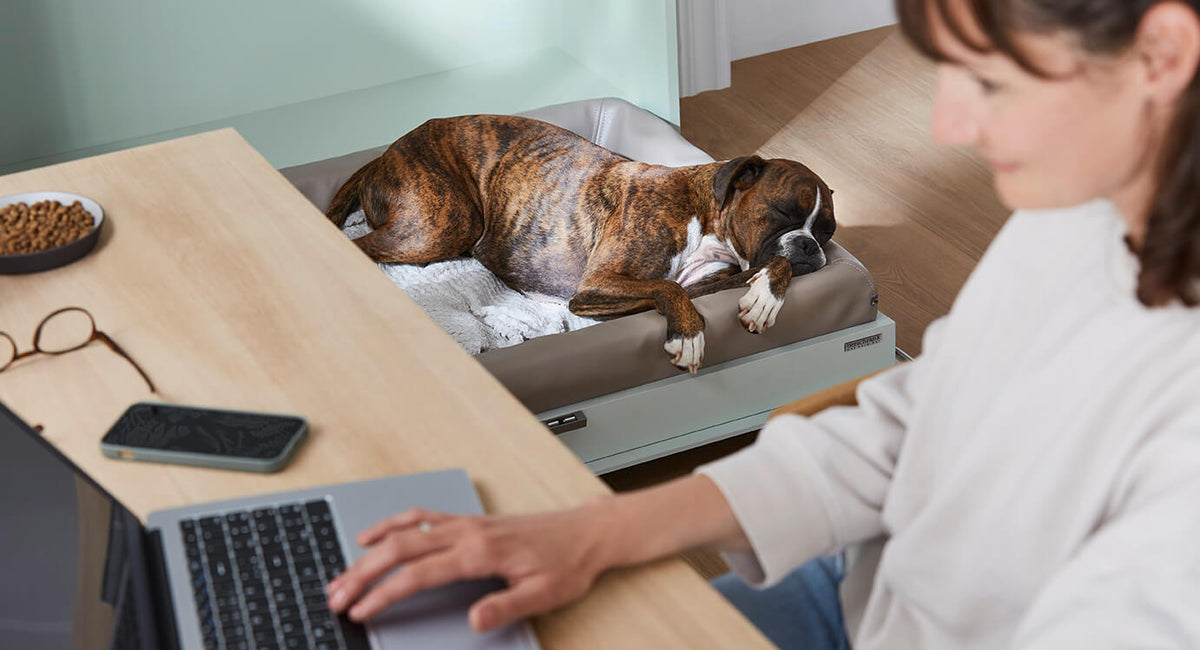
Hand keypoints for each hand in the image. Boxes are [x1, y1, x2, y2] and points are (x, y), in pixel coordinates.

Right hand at [325, 500, 615, 631]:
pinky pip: (421, 517)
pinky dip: (392, 524)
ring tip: (342, 574)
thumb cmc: (567, 564)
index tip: (360, 611)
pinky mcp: (469, 521)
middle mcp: (467, 532)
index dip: (384, 594)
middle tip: (335, 597)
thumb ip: (506, 606)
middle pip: (400, 550)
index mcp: (480, 553)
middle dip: (362, 575)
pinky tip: (373, 535)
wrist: (587, 533)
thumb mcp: (544, 595)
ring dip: (370, 552)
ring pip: (404, 532)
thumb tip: (475, 619)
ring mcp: (466, 523)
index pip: (418, 575)